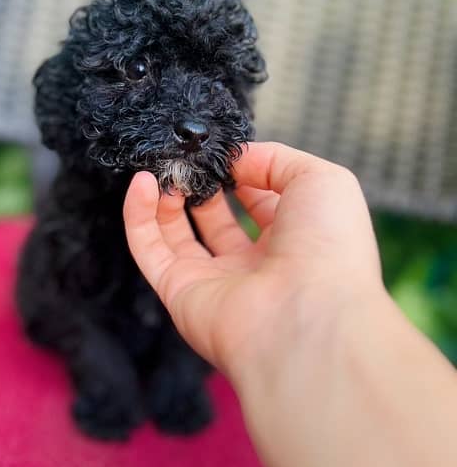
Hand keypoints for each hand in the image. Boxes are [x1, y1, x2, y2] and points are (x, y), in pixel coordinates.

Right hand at [123, 141, 383, 385]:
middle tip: (186, 157)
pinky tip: (142, 182)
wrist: (308, 317)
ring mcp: (214, 281)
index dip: (240, 172)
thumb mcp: (320, 180)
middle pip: (214, 218)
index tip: (220, 150)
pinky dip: (138, 216)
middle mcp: (252, 264)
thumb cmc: (328, 247)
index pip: (258, 201)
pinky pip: (150, 251)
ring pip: (176, 234)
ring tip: (163, 165)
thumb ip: (275, 159)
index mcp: (292, 240)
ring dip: (166, 196)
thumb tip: (233, 159)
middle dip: (199, 183)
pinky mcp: (179, 293)